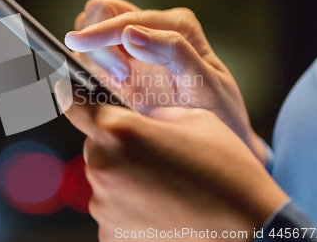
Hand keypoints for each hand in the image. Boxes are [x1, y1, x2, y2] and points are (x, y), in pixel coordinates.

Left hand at [56, 82, 287, 241]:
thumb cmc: (225, 168)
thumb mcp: (193, 118)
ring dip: (122, 173)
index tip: (68, 89)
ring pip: (104, 175)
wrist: (248, 226)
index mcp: (119, 130)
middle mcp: (102, 166)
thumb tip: (131, 111)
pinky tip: (158, 203)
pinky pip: (111, 205)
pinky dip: (127, 202)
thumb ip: (150, 111)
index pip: (74, 102)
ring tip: (160, 182)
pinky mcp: (109, 231)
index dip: (72, 94)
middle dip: (115, 142)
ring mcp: (103, 203)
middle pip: (96, 143)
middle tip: (151, 151)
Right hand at [65, 0, 266, 163]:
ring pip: (91, 36)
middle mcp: (152, 31)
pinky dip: (88, 74)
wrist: (219, 140)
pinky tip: (112, 94)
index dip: (102, 34)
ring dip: (93, 59)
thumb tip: (130, 33)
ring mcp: (134, 51)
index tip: (88, 51)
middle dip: (97, 40)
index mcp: (176, 25)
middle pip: (101, 12)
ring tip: (121, 86)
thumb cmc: (219, 112)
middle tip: (119, 76)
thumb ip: (174, 51)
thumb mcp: (206, 81)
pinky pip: (90, 63)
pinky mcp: (121, 72)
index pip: (122, 15)